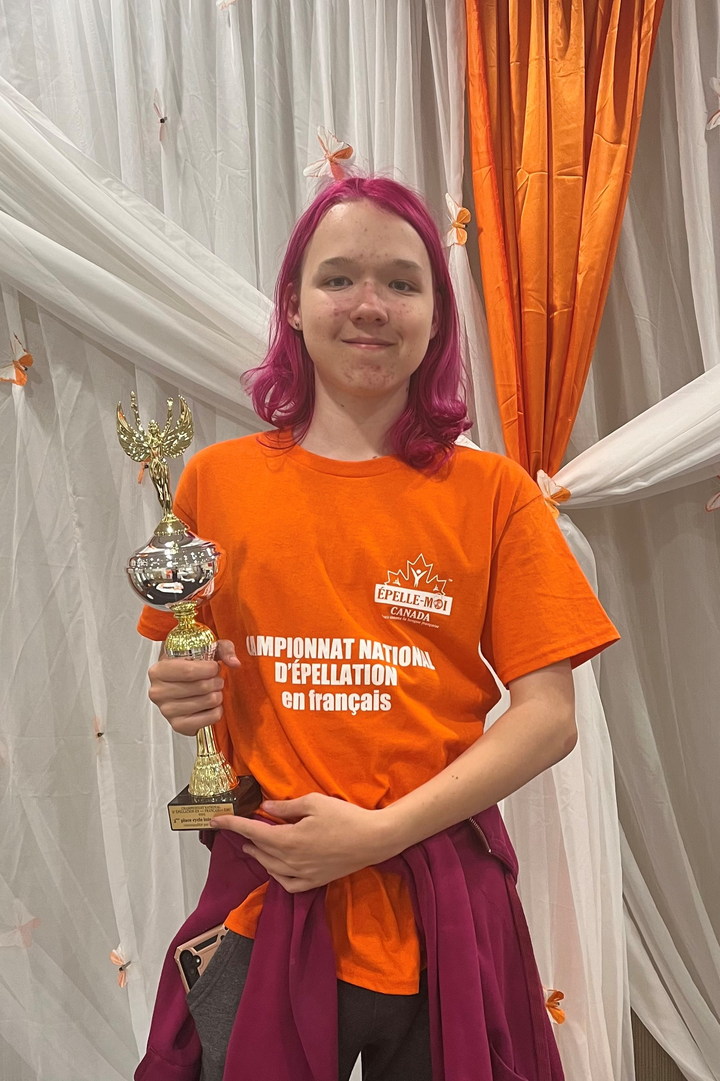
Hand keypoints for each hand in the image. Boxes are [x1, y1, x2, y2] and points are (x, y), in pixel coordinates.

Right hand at [147, 639, 239, 735]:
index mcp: (158, 671)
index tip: (215, 667)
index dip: (210, 669)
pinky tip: (210, 705)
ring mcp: (167, 711)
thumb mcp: (204, 649)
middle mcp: (158, 692)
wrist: (178, 684)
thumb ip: (223, 649)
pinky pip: (211, 718)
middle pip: (201, 687)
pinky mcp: (179, 725)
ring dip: (218, 694)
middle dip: (216, 681)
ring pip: (208, 701)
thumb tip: (234, 662)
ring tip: (213, 690)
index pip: (189, 671)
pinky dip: (217, 710)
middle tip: (215, 679)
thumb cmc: (189, 666)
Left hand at [211, 793, 397, 892]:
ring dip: (258, 855)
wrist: (374, 840)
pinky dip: (276, 875)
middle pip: (259, 851)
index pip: (252, 832)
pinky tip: (275, 867)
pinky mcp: (315, 882)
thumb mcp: (314, 803)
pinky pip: (287, 884)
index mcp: (288, 840)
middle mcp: (291, 861)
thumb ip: (286, 807)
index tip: (215, 820)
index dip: (232, 825)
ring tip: (253, 845)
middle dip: (245, 838)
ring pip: (270, 868)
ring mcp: (303, 875)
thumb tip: (265, 808)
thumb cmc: (345, 817)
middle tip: (238, 828)